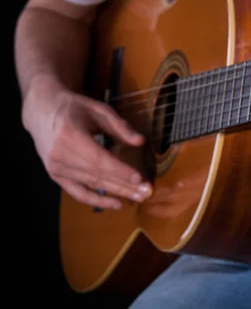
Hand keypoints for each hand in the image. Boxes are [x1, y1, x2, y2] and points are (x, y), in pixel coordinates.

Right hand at [23, 79, 152, 209]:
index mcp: (69, 134)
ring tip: (139, 196)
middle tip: (146, 192)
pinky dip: (97, 201)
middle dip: (124, 185)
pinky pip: (78, 193)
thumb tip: (140, 141)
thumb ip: (120, 126)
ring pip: (91, 185)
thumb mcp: (99, 109)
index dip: (120, 170)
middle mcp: (59, 154)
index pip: (99, 159)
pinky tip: (116, 203)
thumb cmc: (74, 108)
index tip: (139, 178)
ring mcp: (56, 168)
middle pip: (97, 175)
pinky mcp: (56, 175)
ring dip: (117, 193)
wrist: (43, 111)